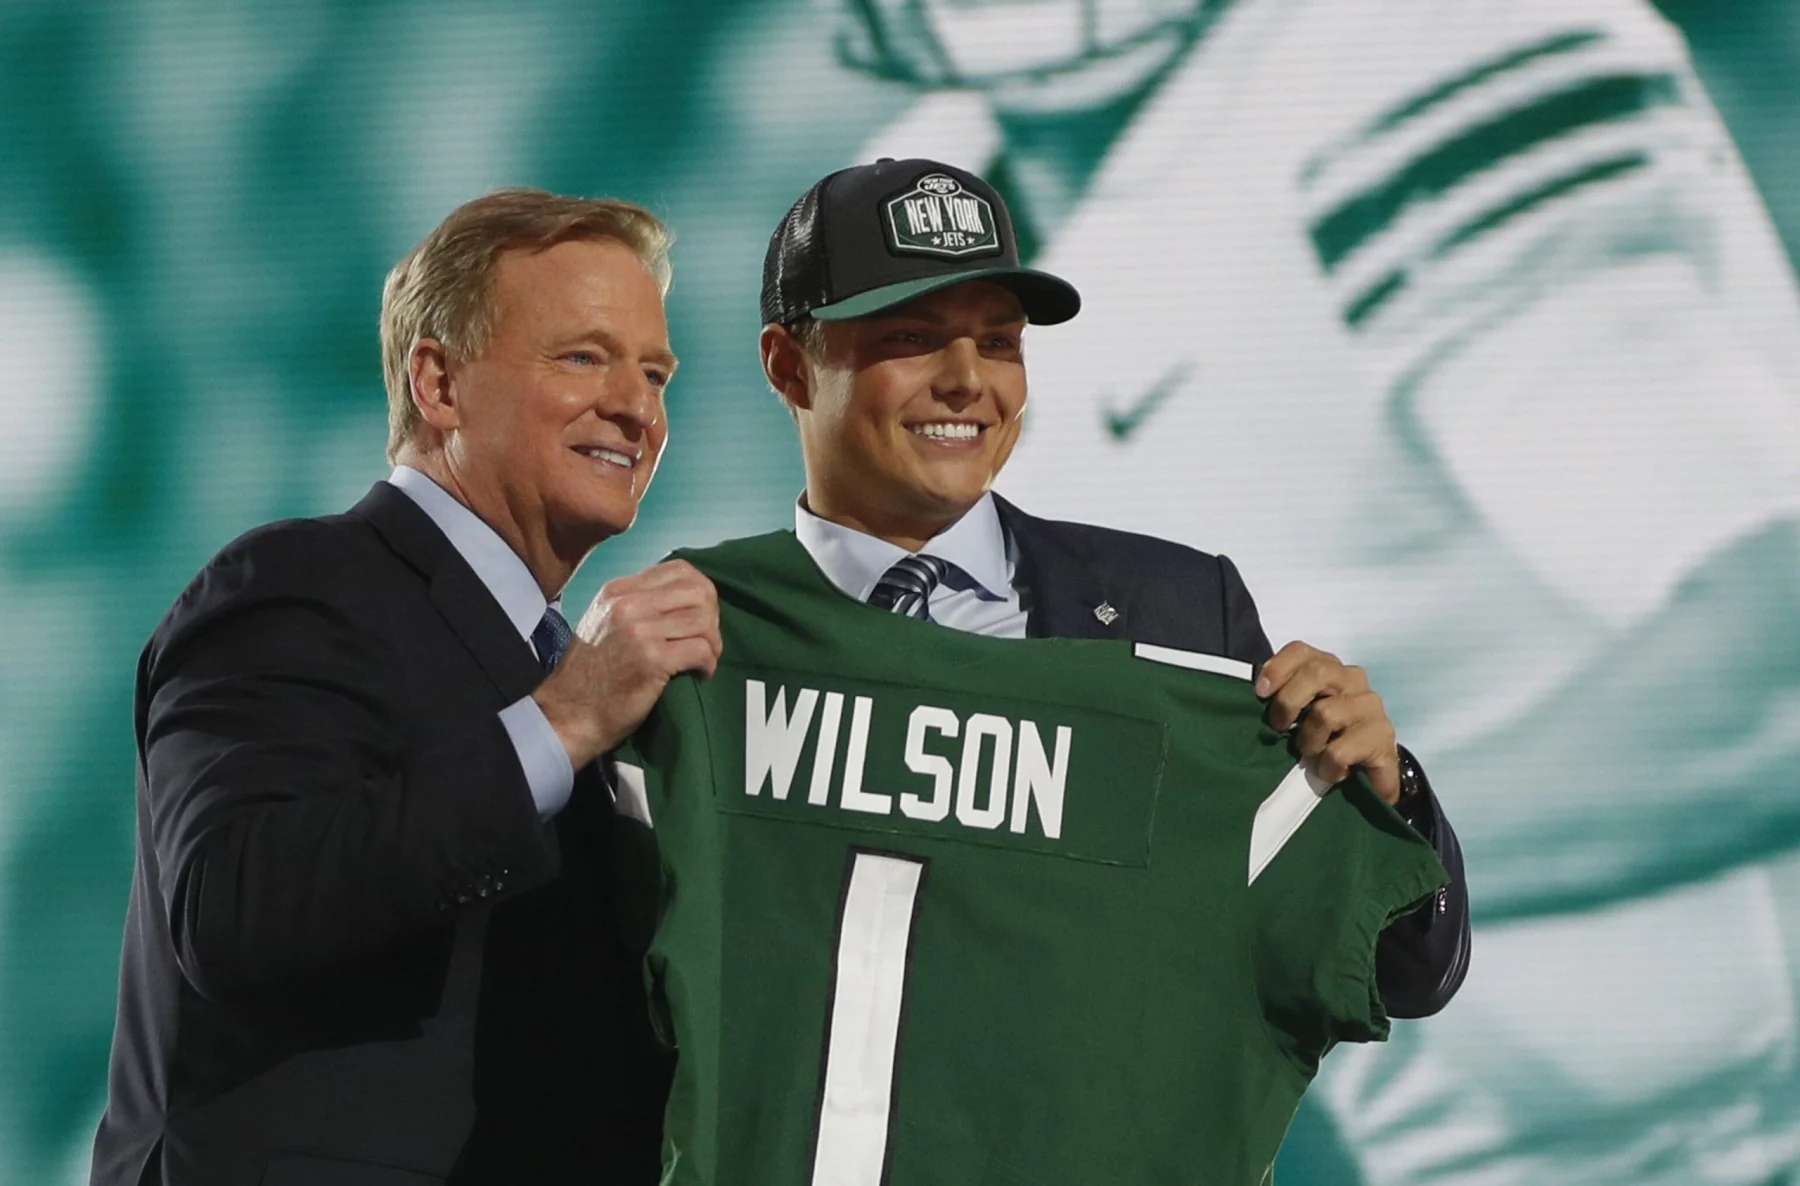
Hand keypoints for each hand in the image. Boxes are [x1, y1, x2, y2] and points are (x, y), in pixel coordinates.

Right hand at [533, 560, 721, 767]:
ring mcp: (639, 629)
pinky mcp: (652, 658)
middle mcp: (627, 603)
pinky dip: (708, 662)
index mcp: (617, 591)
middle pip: (698, 591)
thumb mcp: (604, 624)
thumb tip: (680, 602)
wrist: (568, 714)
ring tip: (706, 660)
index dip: (700, 594)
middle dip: (712, 616)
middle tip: (707, 641)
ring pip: (703, 619)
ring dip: (713, 643)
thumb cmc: (589, 676)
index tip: (699, 618)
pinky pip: (700, 648)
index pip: (679, 570)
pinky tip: (701, 673)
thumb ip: (636, 607)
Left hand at [1254, 641, 1400, 804]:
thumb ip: (1285, 699)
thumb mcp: (1301, 716)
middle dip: (1288, 702)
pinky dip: (1327, 766)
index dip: (1277, 668)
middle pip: (1316, 673)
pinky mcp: (1383, 737)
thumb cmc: (1328, 740)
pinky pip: (1339, 751)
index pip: (1301, 651)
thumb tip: (1259, 694)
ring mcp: (1371, 707)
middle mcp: (1353, 680)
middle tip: (1279, 727)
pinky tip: (1332, 771)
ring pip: (1326, 713)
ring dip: (1309, 741)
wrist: (1370, 775)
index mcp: (1330, 670)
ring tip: (1312, 755)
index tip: (1260, 693)